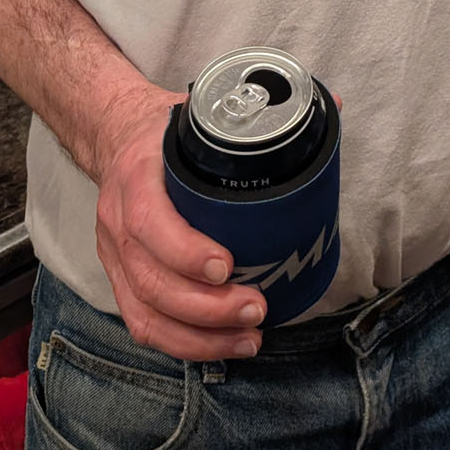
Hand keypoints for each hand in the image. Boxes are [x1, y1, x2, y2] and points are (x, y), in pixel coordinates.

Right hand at [90, 81, 267, 360]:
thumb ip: (263, 111)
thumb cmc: (167, 129)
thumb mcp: (203, 109)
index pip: (150, 221)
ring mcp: (115, 254)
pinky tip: (222, 346)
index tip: (228, 265)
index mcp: (138, 174)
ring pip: (146, 311)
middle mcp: (119, 219)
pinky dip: (182, 344)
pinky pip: (142, 324)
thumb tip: (334, 103)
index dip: (185, 251)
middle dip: (206, 307)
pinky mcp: (119, 278)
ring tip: (249, 336)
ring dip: (199, 336)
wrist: (115, 133)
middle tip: (256, 307)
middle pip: (152, 280)